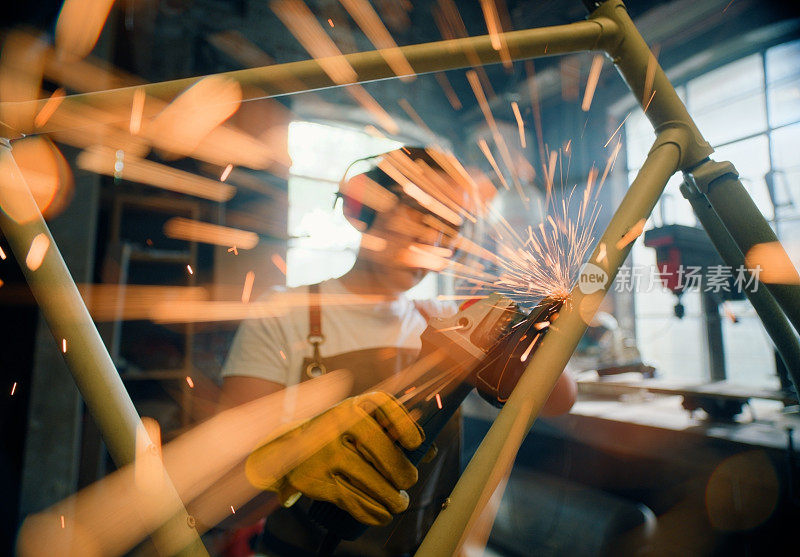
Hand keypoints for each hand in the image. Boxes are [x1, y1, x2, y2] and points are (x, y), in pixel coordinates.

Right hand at [245, 391, 423, 524]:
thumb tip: (429, 450)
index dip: (405, 423)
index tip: (415, 443)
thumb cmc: (337, 433)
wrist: (288, 449)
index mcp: (353, 406)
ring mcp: (325, 454)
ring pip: (371, 482)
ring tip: (398, 502)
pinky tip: (382, 514)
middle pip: (382, 451)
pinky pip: (354, 502)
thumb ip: (392, 430)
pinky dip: (373, 513)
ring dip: (392, 499)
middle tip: (409, 481)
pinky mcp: (317, 482)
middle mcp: (337, 425)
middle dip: (403, 473)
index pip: (384, 405)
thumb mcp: (359, 421)